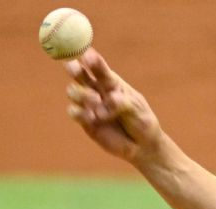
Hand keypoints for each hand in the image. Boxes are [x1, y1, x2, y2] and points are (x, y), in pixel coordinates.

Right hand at [63, 48, 163, 163]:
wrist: (141, 146)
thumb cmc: (141, 121)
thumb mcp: (137, 109)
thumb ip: (123, 102)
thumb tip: (109, 99)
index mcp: (111, 82)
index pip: (98, 67)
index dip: (91, 60)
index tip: (86, 55)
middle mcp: (97, 90)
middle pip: (79, 74)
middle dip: (74, 69)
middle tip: (74, 67)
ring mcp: (89, 104)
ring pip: (74, 91)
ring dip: (81, 94)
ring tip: (96, 100)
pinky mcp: (85, 120)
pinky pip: (74, 112)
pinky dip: (79, 112)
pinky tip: (91, 117)